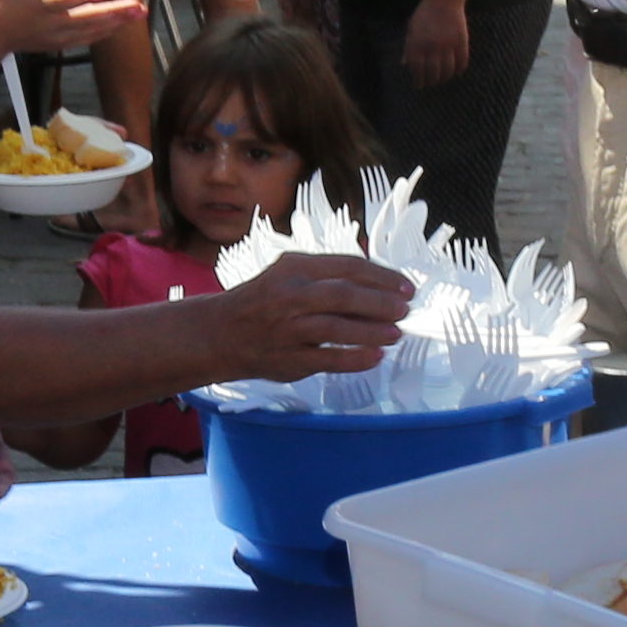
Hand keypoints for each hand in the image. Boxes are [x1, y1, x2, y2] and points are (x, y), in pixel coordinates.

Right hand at [0, 0, 133, 59]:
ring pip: (92, 30)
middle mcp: (53, 22)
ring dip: (117, 22)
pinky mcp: (61, 43)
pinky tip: (121, 23)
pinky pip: (87, 38)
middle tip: (138, 6)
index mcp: (41, 2)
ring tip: (139, 12)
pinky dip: (105, 32)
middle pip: (88, 18)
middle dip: (115, 12)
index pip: (65, 0)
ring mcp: (58, 35)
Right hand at [210, 249, 413, 377]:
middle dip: (381, 302)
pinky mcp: (288, 359)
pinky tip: (376, 356)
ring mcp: (288, 329)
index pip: (347, 267)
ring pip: (337, 328)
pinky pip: (328, 359)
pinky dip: (355, 358)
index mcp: (295, 268)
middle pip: (344, 295)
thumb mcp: (290, 274)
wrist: (221, 333)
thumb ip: (328, 275)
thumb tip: (379, 283)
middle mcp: (290, 296)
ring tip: (396, 333)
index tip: (405, 287)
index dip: (382, 277)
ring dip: (372, 331)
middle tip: (405, 309)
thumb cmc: (264, 301)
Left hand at [399, 0, 472, 85]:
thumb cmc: (425, 13)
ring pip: (448, 69)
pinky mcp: (461, 41)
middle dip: (432, 81)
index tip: (419, 85)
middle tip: (431, 83)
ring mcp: (448, 44)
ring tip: (443, 78)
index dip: (418, 80)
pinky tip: (456, 71)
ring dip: (445, 77)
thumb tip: (404, 64)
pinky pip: (462, 61)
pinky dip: (459, 69)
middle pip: (433, 72)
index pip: (417, 69)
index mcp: (418, 43)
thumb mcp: (412, 28)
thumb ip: (408, 47)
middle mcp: (432, 46)